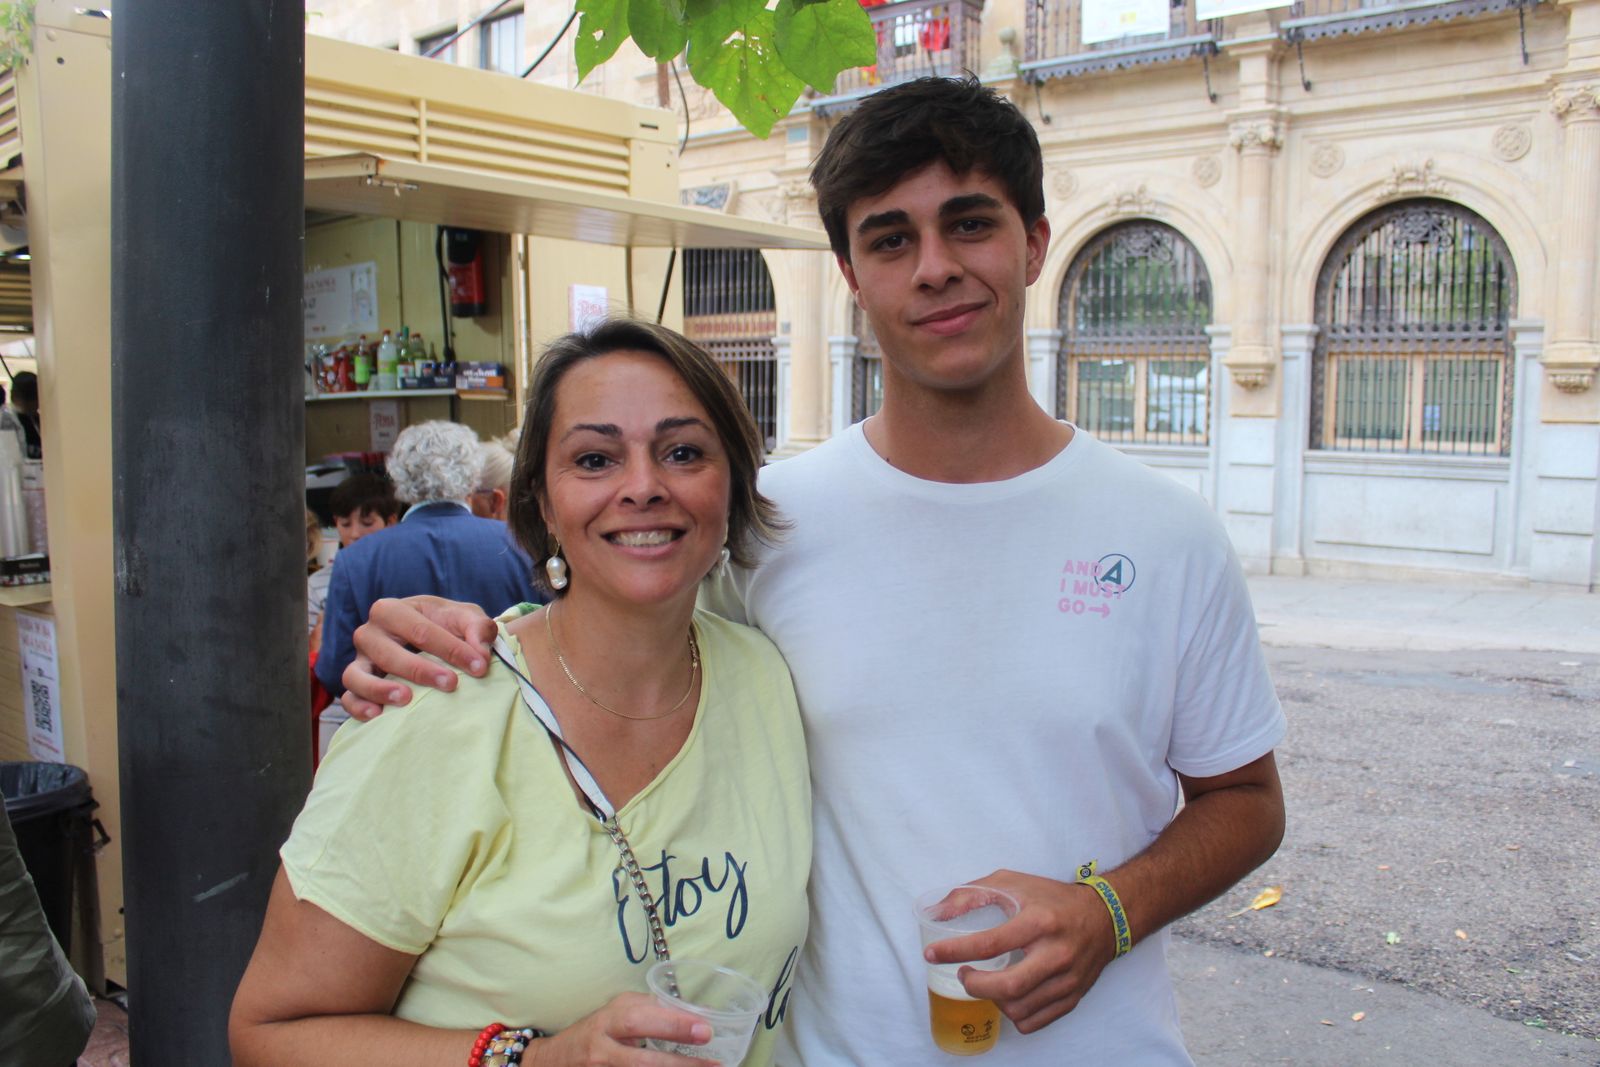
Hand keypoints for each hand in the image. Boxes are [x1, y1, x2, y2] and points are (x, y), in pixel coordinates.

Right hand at [338, 596, 496, 721]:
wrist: (430, 635)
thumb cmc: (444, 624)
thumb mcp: (465, 617)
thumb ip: (478, 628)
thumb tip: (480, 653)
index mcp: (392, 610)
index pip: (420, 630)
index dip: (450, 648)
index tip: (479, 667)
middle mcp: (369, 633)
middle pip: (387, 652)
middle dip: (420, 669)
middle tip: (451, 683)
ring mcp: (359, 660)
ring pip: (356, 675)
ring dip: (380, 689)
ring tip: (407, 699)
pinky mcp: (356, 685)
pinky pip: (349, 698)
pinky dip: (359, 707)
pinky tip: (379, 716)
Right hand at [527, 992, 716, 1065]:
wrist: (552, 1062)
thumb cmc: (593, 1033)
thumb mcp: (614, 1013)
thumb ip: (646, 1009)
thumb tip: (689, 1011)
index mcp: (608, 1021)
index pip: (641, 1018)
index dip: (673, 1023)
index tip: (705, 1028)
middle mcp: (602, 1048)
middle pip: (641, 1055)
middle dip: (678, 1057)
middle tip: (712, 1056)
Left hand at [923, 869, 1116, 1033]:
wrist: (1105, 916)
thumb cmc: (1052, 898)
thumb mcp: (1012, 882)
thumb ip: (972, 893)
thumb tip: (936, 912)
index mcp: (1039, 921)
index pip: (990, 943)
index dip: (954, 951)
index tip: (931, 953)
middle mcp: (1056, 953)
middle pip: (1007, 987)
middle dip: (974, 985)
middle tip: (964, 974)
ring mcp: (1067, 979)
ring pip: (1019, 1009)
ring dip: (992, 1000)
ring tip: (987, 982)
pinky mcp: (1073, 997)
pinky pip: (1035, 1021)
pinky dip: (1013, 1014)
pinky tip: (1008, 996)